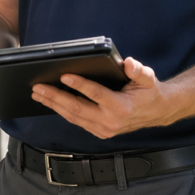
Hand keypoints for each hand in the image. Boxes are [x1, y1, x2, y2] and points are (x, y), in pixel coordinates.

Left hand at [31, 57, 175, 138]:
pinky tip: (50, 102)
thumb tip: (128, 63)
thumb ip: (138, 70)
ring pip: (73, 117)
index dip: (80, 85)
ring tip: (38, 94)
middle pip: (77, 108)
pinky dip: (61, 111)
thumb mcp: (147, 77)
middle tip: (39, 87)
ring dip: (54, 105)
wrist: (156, 112)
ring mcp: (104, 129)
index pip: (96, 95)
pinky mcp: (99, 131)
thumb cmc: (148, 92)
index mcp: (122, 107)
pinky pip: (77, 121)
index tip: (64, 75)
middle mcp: (111, 121)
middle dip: (56, 97)